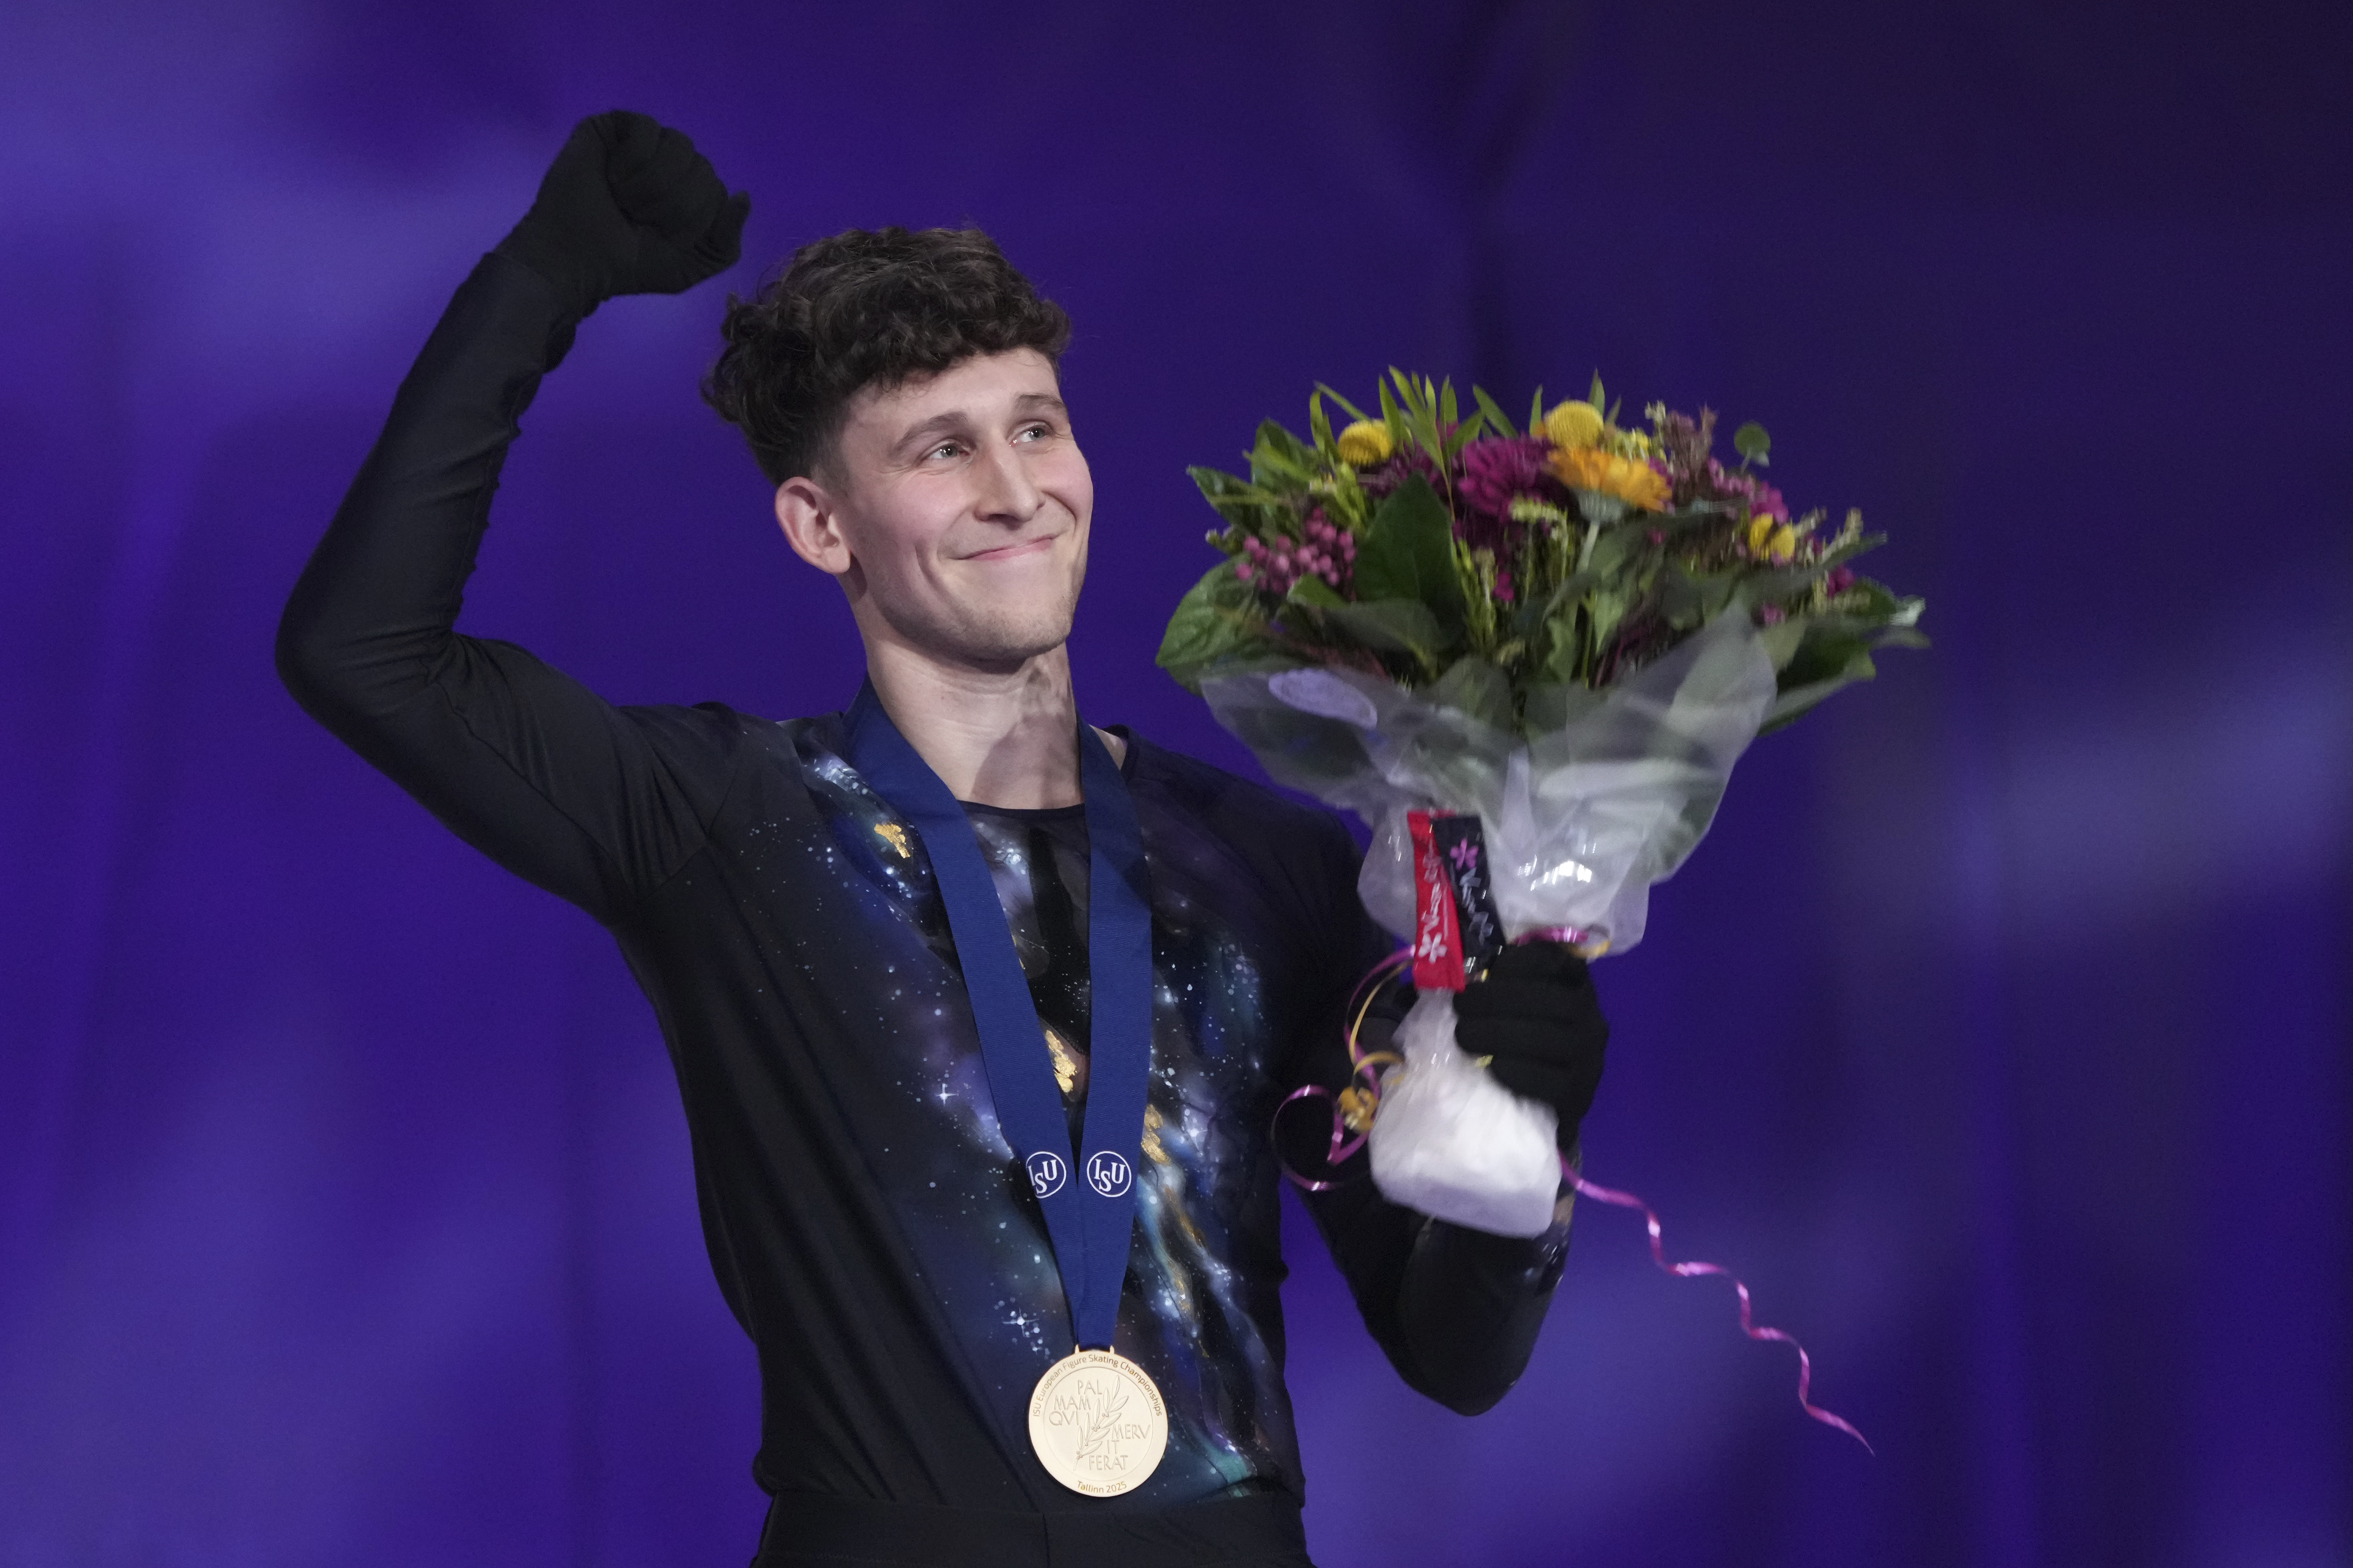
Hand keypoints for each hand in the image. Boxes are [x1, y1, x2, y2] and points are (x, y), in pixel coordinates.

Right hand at [495, 111, 749, 318]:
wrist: (582, 260)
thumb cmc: (633, 265)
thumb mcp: (694, 264)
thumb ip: (728, 239)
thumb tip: (743, 196)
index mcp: (692, 194)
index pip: (720, 191)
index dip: (697, 221)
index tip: (664, 238)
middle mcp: (672, 165)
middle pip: (704, 168)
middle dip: (677, 206)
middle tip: (640, 220)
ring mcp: (643, 144)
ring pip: (681, 146)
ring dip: (655, 186)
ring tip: (625, 201)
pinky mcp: (614, 127)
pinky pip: (648, 128)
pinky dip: (634, 160)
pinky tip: (612, 177)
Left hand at [1453, 942, 1607, 1150]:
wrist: (1539, 1106)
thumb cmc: (1517, 1046)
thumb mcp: (1514, 1008)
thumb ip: (1501, 986)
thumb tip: (1462, 975)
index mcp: (1576, 989)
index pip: (1558, 962)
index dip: (1522, 962)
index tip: (1485, 969)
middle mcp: (1591, 1020)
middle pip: (1555, 1001)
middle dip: (1500, 999)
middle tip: (1461, 1006)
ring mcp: (1590, 1059)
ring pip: (1554, 1039)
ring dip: (1502, 1034)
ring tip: (1464, 1036)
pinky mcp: (1579, 1096)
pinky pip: (1555, 1084)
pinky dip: (1521, 1073)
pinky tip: (1493, 1067)